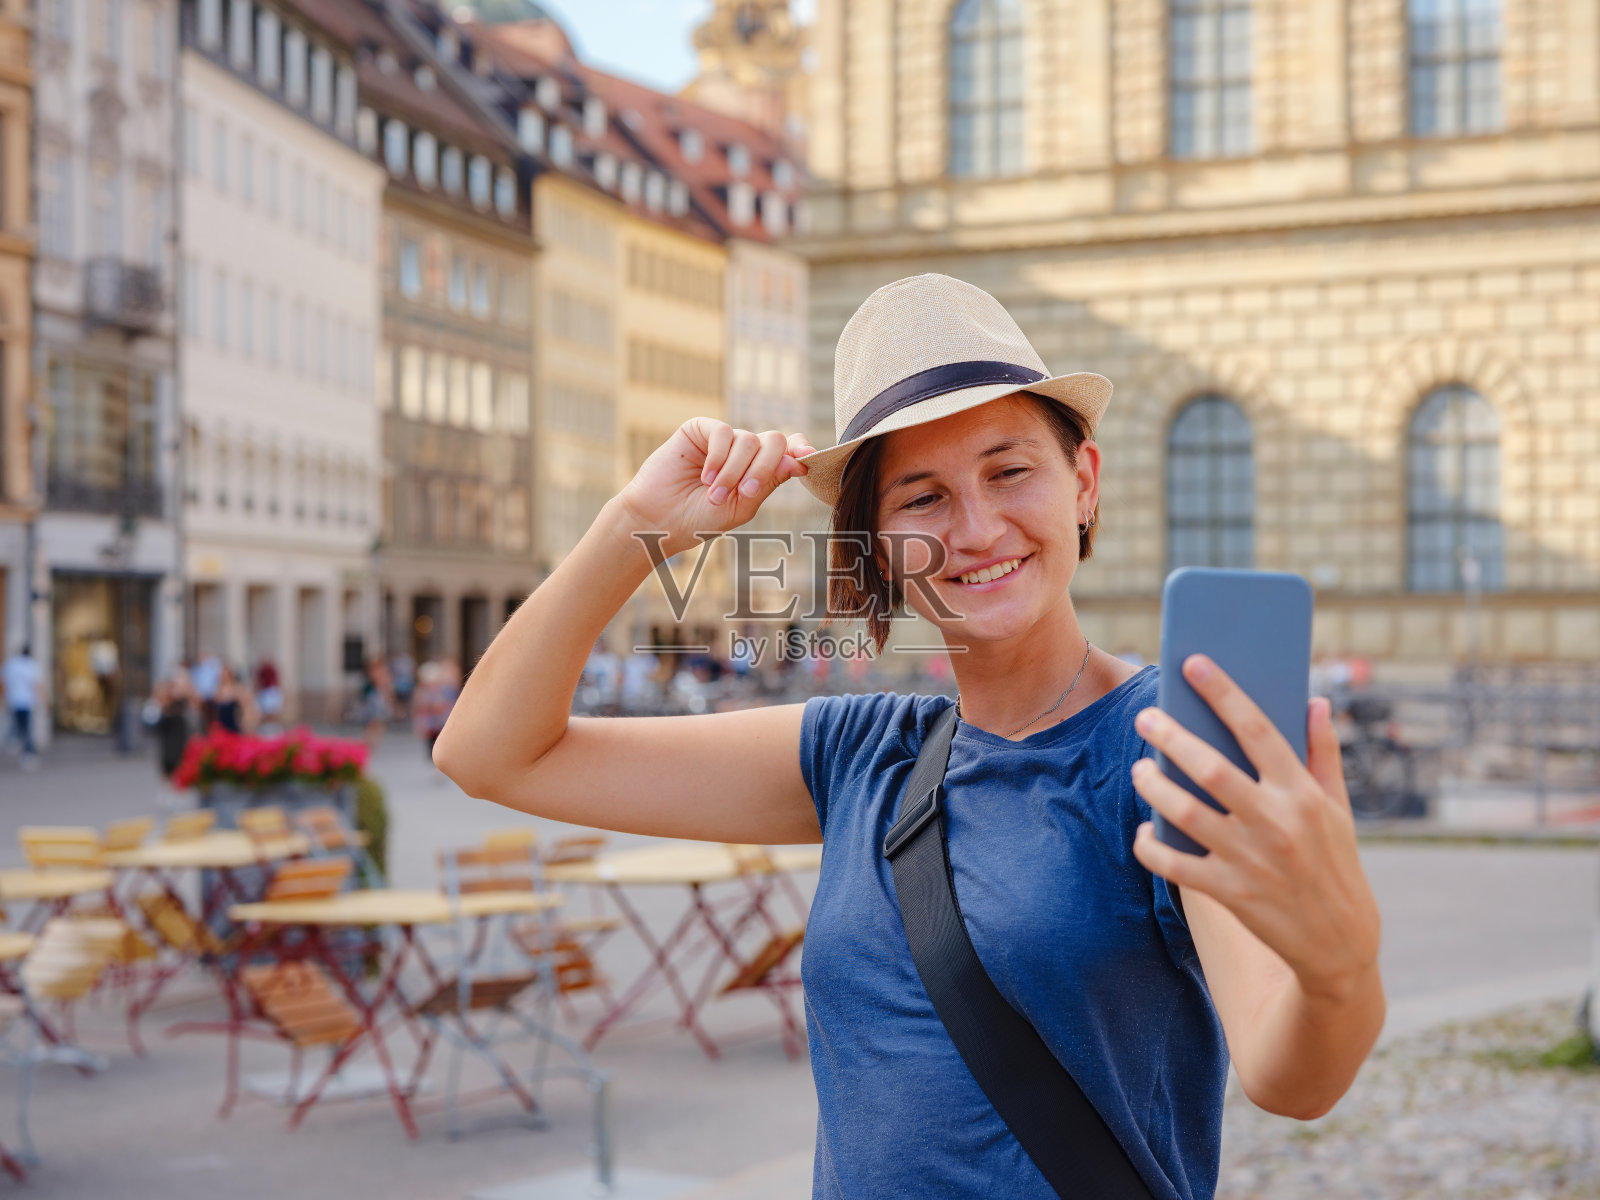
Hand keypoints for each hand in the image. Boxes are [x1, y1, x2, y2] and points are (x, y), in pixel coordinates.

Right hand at [617, 419, 815, 558]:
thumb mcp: (742, 505)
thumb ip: (769, 482)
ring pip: (749, 440)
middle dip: (765, 467)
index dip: (800, 449)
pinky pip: (723, 432)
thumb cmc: (700, 520)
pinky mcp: (700, 429)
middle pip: (775, 441)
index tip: (807, 458)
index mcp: (759, 469)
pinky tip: (705, 477)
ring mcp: (723, 439)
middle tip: (745, 492)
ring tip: (713, 495)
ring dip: (734, 472)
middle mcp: (744, 451)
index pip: (788, 450)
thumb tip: (797, 461)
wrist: (660, 521)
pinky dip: (718, 457)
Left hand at [1129, 655, 1381, 1001]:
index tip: (1194, 664)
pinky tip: (1143, 833)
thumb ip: (1323, 754)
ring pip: (1185, 812)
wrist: (1340, 945)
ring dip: (1154, 787)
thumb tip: (1316, 701)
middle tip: (1146, 718)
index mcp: (1302, 793)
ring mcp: (1250, 859)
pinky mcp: (1230, 893)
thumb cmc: (1335, 864)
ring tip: (1140, 770)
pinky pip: (1175, 866)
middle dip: (1172, 738)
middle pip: (1211, 768)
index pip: (1259, 729)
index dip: (1224, 693)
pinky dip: (1151, 847)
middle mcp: (1276, 821)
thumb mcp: (1338, 809)